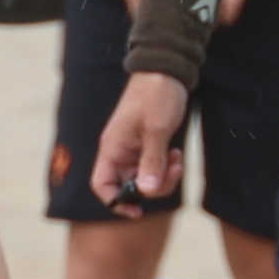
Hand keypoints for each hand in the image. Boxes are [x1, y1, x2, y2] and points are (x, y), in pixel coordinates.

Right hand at [89, 65, 192, 211]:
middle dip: (153, 186)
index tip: (138, 209)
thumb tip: (145, 192)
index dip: (116, 201)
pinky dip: (166, 166)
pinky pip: (154, 166)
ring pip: (145, 178)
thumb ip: (151, 161)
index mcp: (113, 147)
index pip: (102, 185)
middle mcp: (120, 151)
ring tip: (177, 159)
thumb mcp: (157, 129)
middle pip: (129, 186)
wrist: (167, 69)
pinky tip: (176, 152)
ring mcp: (134, 148)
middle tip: (172, 171)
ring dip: (163, 176)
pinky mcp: (147, 144)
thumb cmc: (157, 94)